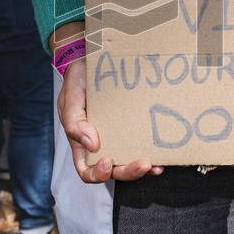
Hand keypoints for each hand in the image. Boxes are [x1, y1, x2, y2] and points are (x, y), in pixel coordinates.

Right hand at [58, 59, 163, 182]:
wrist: (92, 60)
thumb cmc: (77, 82)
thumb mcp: (69, 101)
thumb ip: (75, 123)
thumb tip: (92, 145)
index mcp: (82, 144)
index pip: (88, 171)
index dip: (98, 173)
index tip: (108, 161)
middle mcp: (102, 145)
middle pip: (115, 171)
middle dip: (129, 172)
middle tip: (144, 164)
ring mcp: (119, 137)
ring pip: (131, 161)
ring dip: (145, 168)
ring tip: (157, 165)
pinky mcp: (134, 127)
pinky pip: (143, 144)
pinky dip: (154, 153)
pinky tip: (163, 154)